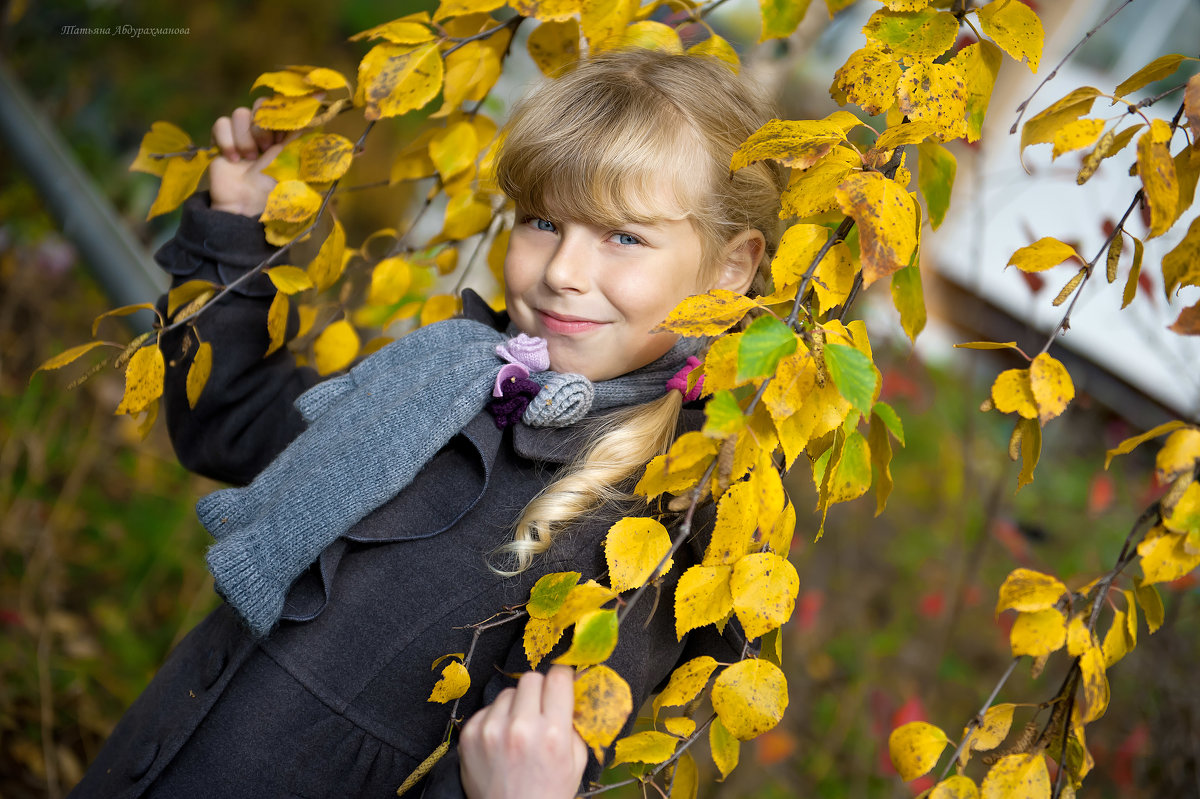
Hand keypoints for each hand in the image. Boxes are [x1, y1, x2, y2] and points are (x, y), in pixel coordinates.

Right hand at [208, 101, 294, 217]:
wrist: (246, 202)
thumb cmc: (273, 186)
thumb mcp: (294, 161)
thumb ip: (302, 135)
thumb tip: (317, 104)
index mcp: (284, 134)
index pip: (283, 105)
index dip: (282, 115)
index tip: (282, 135)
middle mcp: (264, 130)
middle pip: (260, 103)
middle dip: (263, 126)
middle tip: (265, 149)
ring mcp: (242, 133)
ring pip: (240, 113)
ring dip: (245, 138)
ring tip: (249, 159)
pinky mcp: (223, 139)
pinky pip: (221, 123)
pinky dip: (227, 141)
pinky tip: (233, 159)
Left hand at [459, 666, 588, 798]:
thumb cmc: (547, 793)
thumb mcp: (576, 762)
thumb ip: (574, 724)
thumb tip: (570, 692)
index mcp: (554, 733)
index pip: (558, 677)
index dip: (561, 678)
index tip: (560, 682)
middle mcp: (521, 727)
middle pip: (531, 678)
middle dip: (538, 690)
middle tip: (540, 708)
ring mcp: (492, 729)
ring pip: (507, 692)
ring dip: (515, 705)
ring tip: (517, 729)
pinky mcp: (470, 734)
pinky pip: (487, 708)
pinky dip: (495, 719)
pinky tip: (500, 740)